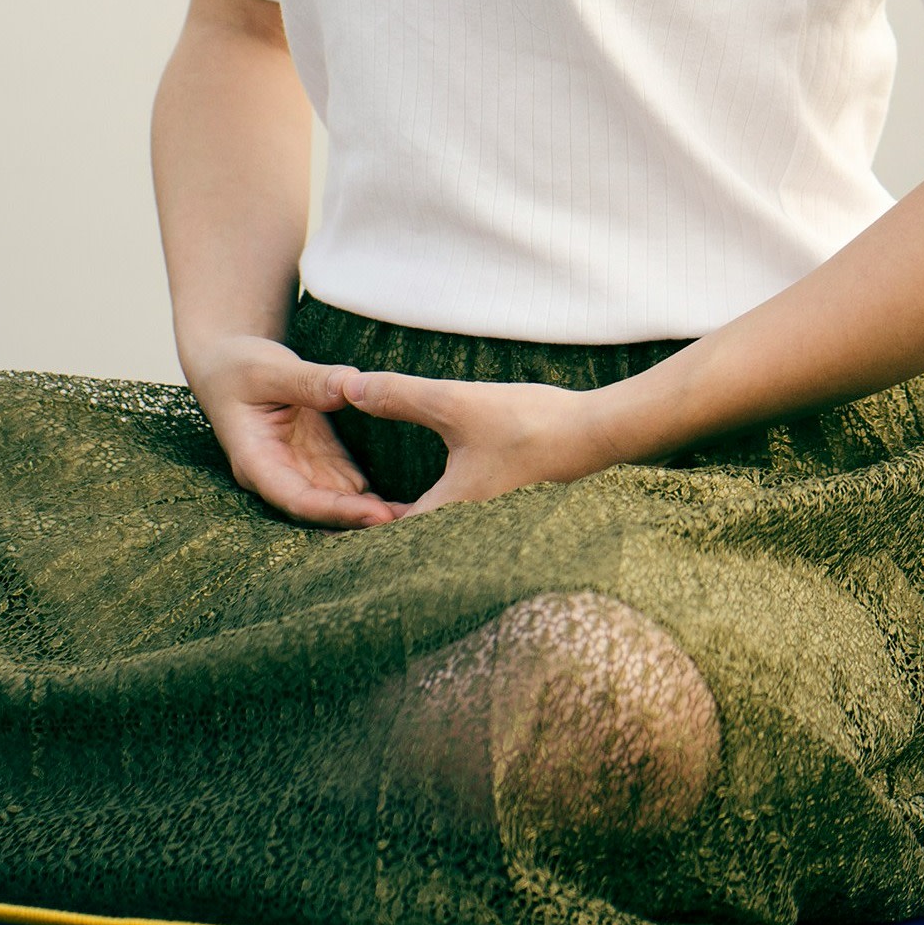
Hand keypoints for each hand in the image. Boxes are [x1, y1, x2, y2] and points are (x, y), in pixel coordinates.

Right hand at [185, 336, 403, 528]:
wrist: (229, 364)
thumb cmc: (239, 366)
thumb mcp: (269, 368)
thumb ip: (308, 380)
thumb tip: (351, 386)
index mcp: (256, 461)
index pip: (296, 499)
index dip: (337, 510)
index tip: (376, 515)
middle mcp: (279, 475)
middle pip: (322, 511)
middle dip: (363, 521)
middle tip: (413, 526)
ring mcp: (301, 470)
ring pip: (340, 503)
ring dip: (374, 515)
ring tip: (423, 522)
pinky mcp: (319, 460)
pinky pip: (351, 485)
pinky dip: (376, 496)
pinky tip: (411, 505)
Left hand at [340, 370, 621, 515]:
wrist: (598, 433)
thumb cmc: (529, 423)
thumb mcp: (455, 403)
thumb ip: (399, 396)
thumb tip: (348, 388)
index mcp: (447, 512)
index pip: (385, 532)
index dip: (353, 520)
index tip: (325, 508)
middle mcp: (466, 530)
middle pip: (408, 535)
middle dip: (377, 521)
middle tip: (340, 506)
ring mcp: (490, 524)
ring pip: (434, 527)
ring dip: (407, 515)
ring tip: (376, 501)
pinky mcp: (506, 509)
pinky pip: (457, 517)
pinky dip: (437, 507)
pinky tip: (432, 488)